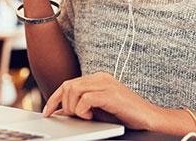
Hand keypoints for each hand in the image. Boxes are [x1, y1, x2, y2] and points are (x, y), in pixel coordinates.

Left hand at [42, 72, 163, 129]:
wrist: (148, 117)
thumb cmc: (124, 114)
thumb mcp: (97, 110)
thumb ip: (79, 107)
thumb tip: (59, 111)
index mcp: (98, 78)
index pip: (68, 83)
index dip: (54, 98)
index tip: (47, 111)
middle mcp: (101, 78)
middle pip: (68, 86)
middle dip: (64, 105)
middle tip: (73, 117)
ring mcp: (106, 84)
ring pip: (74, 91)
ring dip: (73, 108)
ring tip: (84, 117)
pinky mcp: (111, 94)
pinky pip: (85, 99)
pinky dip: (83, 110)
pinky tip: (90, 117)